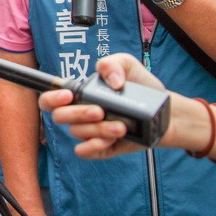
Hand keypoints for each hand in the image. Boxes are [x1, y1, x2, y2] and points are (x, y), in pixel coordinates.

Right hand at [39, 53, 166, 159]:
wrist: (166, 112)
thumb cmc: (143, 87)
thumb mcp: (129, 65)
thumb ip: (112, 64)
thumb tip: (111, 82)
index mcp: (80, 94)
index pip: (49, 99)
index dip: (51, 98)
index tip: (69, 96)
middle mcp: (80, 113)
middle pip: (59, 117)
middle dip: (78, 114)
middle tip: (100, 111)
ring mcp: (89, 131)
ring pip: (77, 133)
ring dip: (98, 130)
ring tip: (121, 126)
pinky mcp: (101, 147)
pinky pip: (84, 151)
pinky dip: (94, 146)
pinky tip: (111, 139)